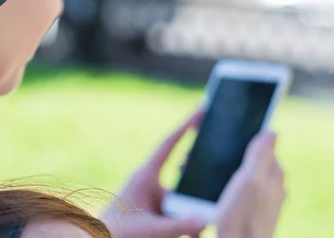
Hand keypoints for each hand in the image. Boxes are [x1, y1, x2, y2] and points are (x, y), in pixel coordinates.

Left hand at [101, 110, 206, 237]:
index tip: (201, 108)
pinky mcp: (157, 211)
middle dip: (199, 181)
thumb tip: (205, 220)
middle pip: (184, 175)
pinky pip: (179, 213)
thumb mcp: (150, 230)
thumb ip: (177, 225)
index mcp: (145, 175)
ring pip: (184, 199)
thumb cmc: (117, 232)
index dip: (186, 126)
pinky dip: (187, 224)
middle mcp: (151, 182)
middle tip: (216, 173)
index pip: (169, 145)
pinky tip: (192, 235)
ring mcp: (155, 197)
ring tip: (189, 229)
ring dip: (191, 213)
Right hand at [216, 131, 285, 237]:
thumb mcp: (249, 181)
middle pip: (252, 160)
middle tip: (211, 152)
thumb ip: (260, 156)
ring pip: (243, 176)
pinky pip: (237, 191)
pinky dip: (224, 186)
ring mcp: (262, 201)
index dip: (248, 136)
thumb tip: (271, 131)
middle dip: (234, 153)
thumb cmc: (242, 217)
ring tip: (204, 171)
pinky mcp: (250, 212)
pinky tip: (211, 191)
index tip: (229, 132)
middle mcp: (272, 187)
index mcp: (274, 174)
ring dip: (226, 170)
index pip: (264, 145)